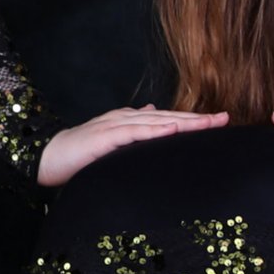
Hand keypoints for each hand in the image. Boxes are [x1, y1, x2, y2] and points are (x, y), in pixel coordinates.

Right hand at [36, 108, 227, 186]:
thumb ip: (135, 130)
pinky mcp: (104, 137)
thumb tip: (155, 115)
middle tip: (226, 119)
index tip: (221, 122)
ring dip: (184, 122)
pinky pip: (134, 132)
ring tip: (209, 123)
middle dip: (198, 118)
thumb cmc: (82, 155)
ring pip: (157, 121)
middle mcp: (126, 118)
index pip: (169, 119)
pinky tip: (173, 129)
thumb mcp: (114, 142)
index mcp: (131, 120)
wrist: (47, 158)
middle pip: (169, 116)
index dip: (195, 120)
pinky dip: (155, 130)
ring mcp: (115, 125)